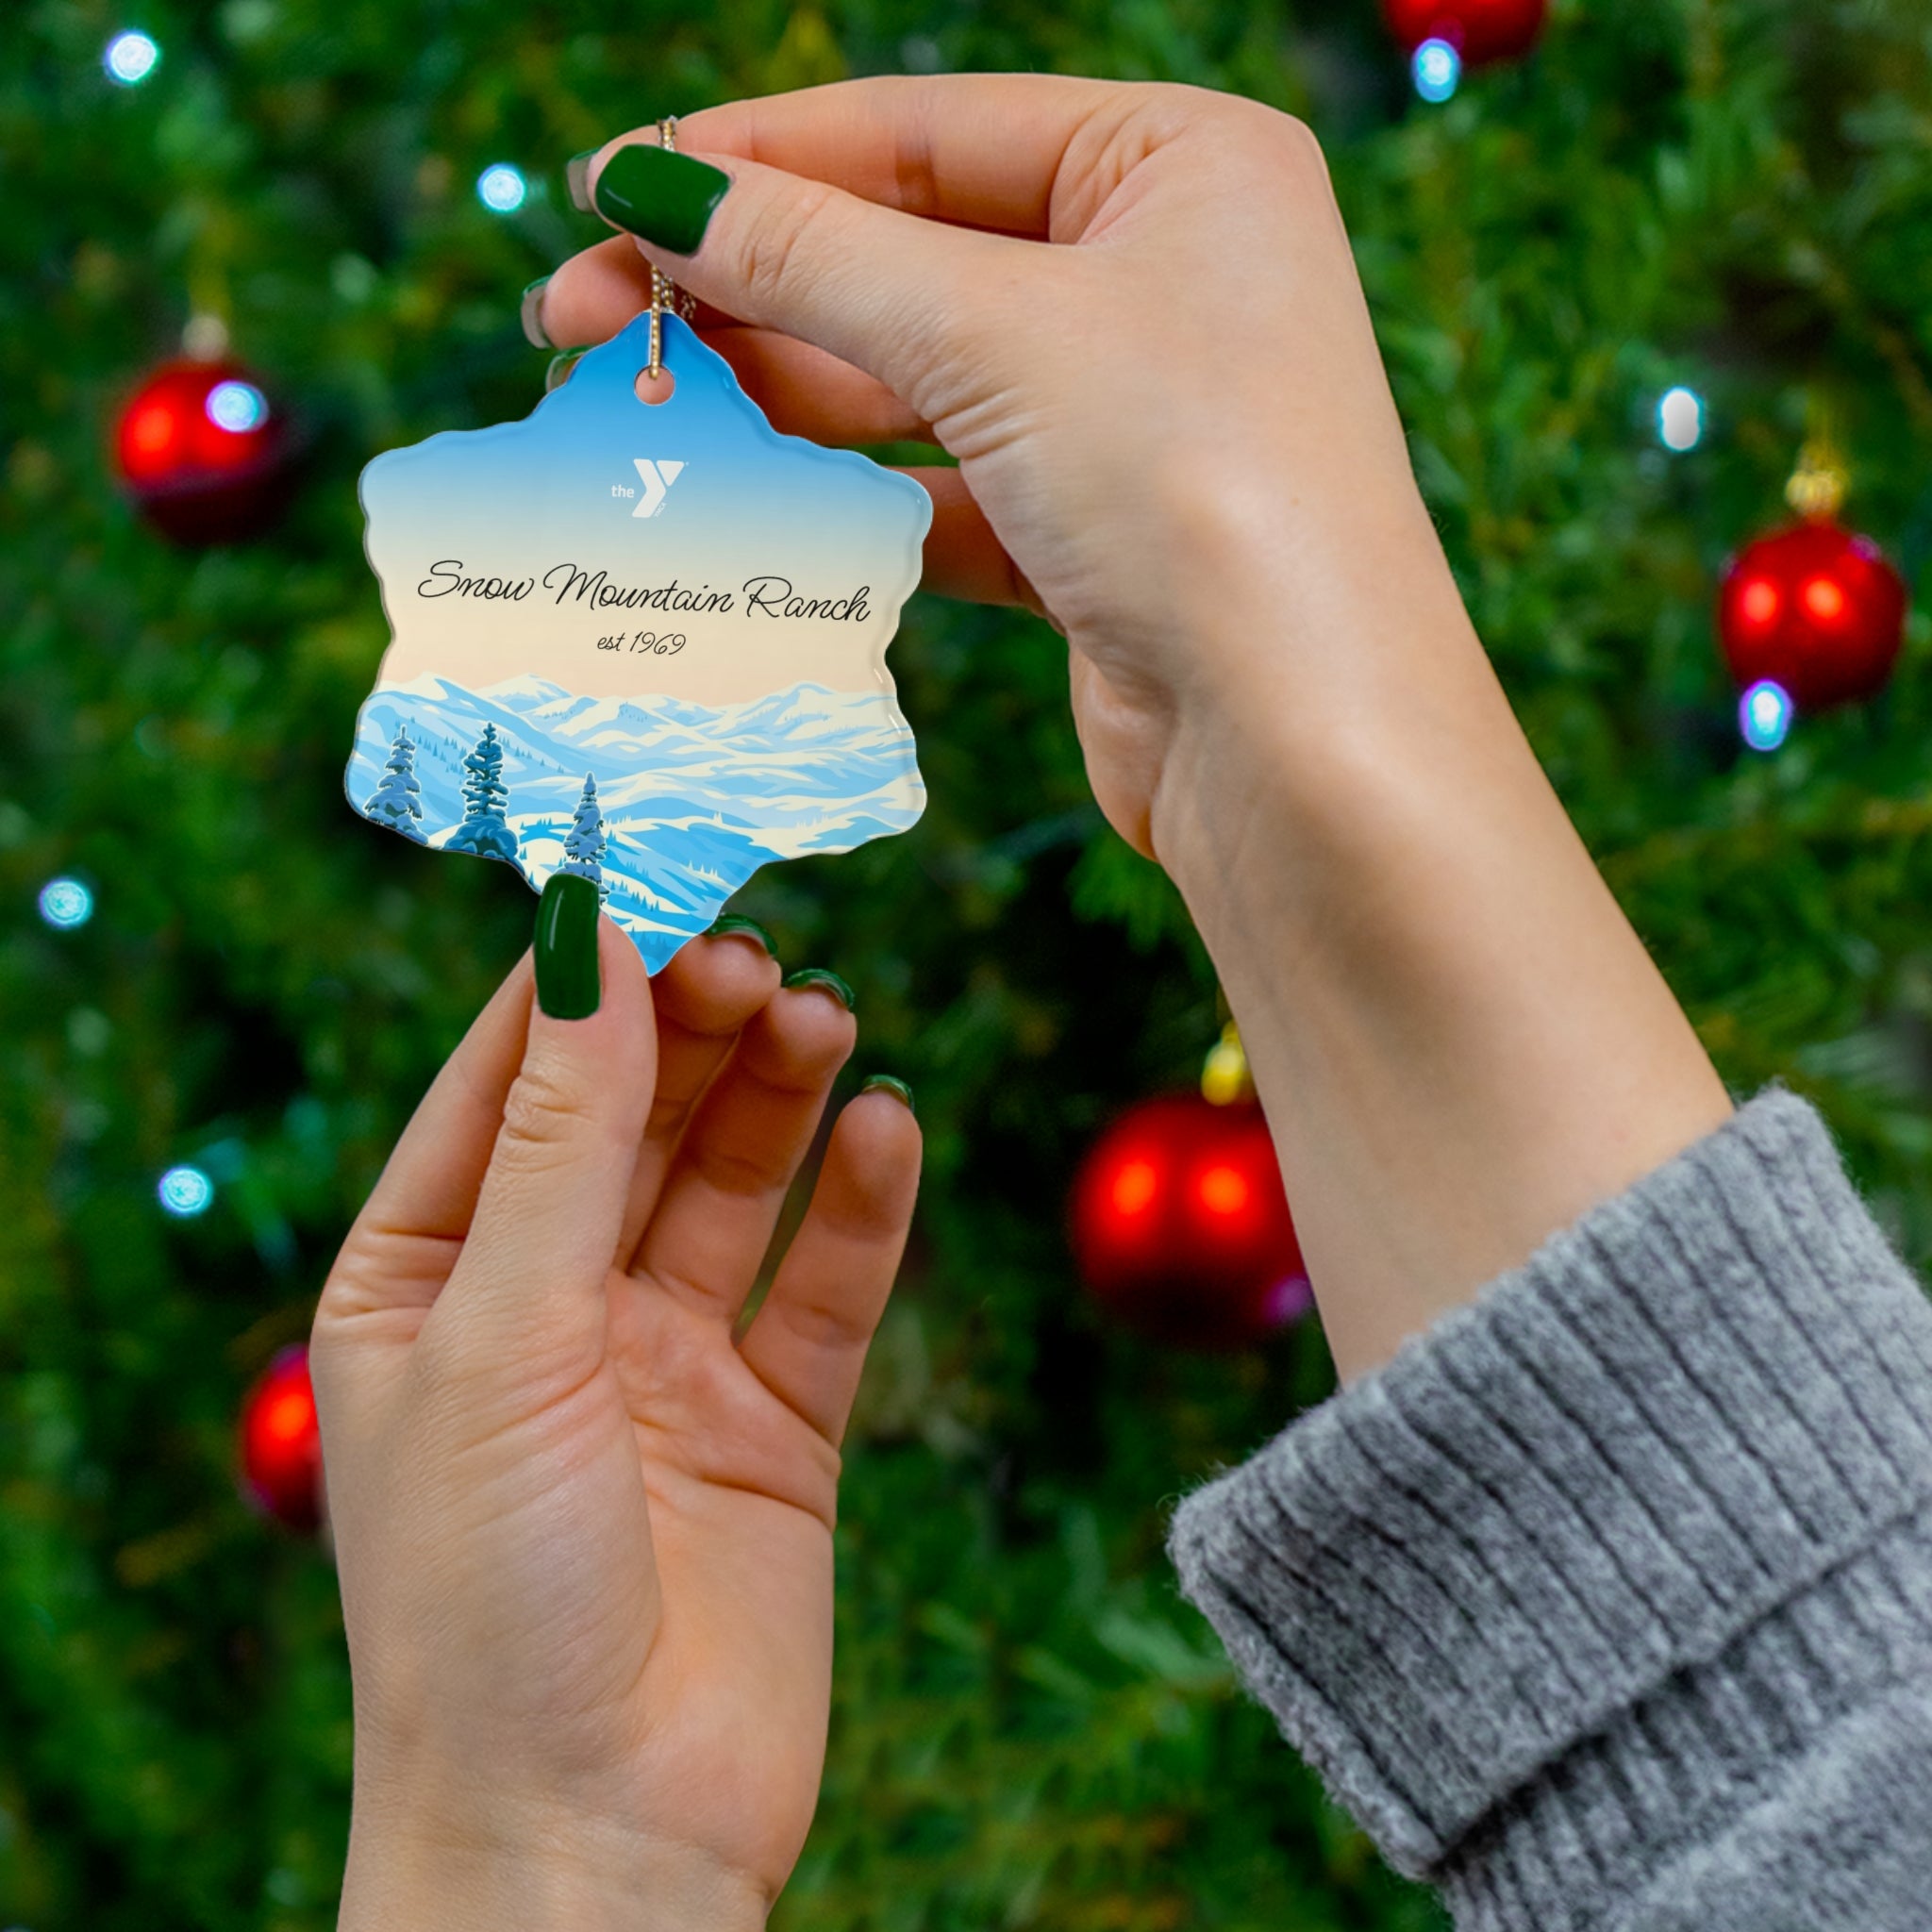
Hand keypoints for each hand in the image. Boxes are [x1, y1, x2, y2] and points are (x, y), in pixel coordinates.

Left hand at [313, 922, 918, 1928]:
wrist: (596, 1842)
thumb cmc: (487, 1600)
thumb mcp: (503, 1336)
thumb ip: (561, 1138)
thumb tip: (589, 938)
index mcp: (427, 1280)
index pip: (506, 1081)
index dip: (580, 976)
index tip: (656, 869)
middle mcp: (546, 1308)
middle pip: (633, 1118)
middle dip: (694, 1029)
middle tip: (763, 955)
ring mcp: (666, 1365)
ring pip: (734, 1184)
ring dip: (780, 1096)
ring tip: (827, 1018)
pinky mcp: (775, 1427)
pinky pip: (825, 1286)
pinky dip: (861, 1206)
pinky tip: (888, 1129)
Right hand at [539, 76, 1436, 858]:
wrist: (1302, 748)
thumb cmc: (1196, 490)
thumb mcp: (992, 334)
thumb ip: (812, 255)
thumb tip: (649, 188)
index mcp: (1180, 164)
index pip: (923, 131)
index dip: (752, 159)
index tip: (604, 191)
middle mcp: (1164, 276)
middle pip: (905, 254)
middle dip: (740, 287)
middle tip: (574, 321)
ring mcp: (1130, 414)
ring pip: (912, 380)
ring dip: (773, 394)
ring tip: (632, 408)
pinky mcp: (1095, 540)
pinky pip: (939, 492)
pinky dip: (843, 501)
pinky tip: (739, 504)